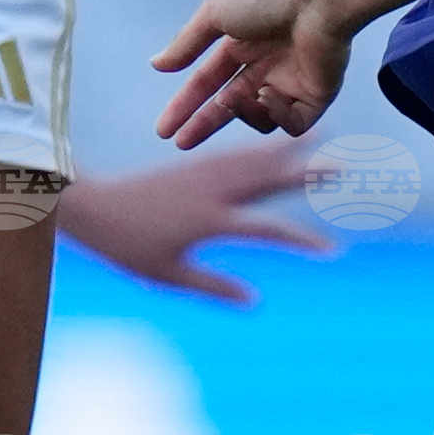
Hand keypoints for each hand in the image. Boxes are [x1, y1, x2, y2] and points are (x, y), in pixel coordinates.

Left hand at [58, 141, 330, 305]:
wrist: (91, 205)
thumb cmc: (126, 247)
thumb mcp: (167, 275)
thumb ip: (212, 286)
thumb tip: (254, 301)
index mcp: (208, 220)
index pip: (267, 230)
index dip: (303, 240)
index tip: (334, 250)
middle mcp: (210, 190)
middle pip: (267, 179)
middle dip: (305, 174)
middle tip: (342, 168)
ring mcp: (201, 173)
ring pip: (252, 157)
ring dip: (287, 148)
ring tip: (317, 133)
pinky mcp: (191, 165)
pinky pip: (232, 152)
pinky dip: (258, 145)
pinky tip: (273, 142)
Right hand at [153, 0, 354, 146]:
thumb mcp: (215, 15)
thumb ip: (186, 44)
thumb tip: (156, 65)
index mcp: (242, 45)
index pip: (208, 82)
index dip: (185, 105)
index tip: (164, 129)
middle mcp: (266, 66)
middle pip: (230, 105)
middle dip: (204, 124)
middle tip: (181, 142)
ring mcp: (292, 83)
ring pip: (259, 117)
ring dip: (242, 112)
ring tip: (234, 98)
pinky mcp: (317, 97)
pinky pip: (291, 123)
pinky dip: (276, 115)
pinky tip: (270, 95)